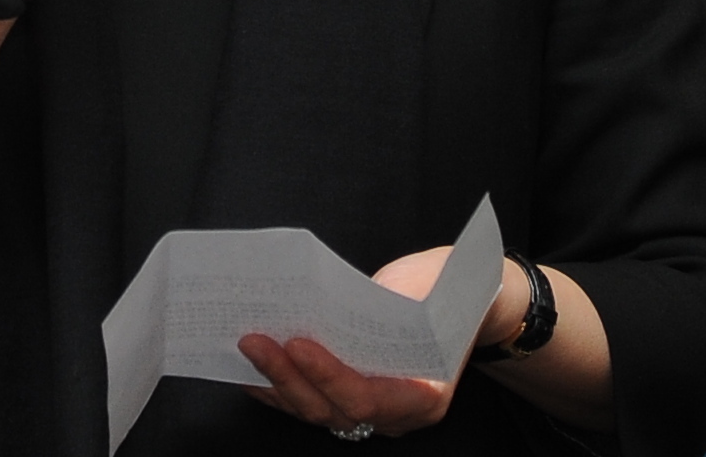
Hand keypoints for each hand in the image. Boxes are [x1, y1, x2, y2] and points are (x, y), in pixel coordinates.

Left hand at [240, 246, 495, 438]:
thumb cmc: (439, 289)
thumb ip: (384, 306)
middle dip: (288, 376)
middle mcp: (399, 416)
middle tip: (253, 340)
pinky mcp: (352, 402)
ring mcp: (374, 414)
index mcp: (426, 393)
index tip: (297, 343)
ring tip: (246, 348)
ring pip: (317, 412)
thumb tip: (322, 302)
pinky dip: (278, 391)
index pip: (367, 397)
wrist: (459, 297)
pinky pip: (310, 406)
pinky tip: (249, 372)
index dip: (328, 374)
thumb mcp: (423, 292)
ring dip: (277, 382)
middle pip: (333, 410)